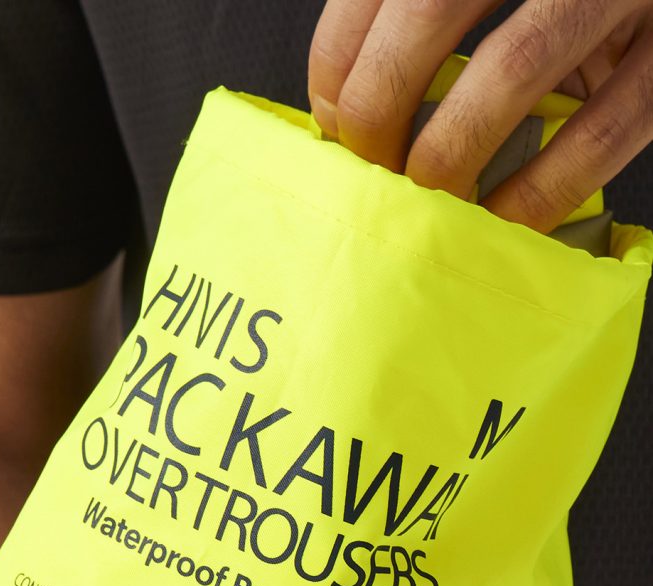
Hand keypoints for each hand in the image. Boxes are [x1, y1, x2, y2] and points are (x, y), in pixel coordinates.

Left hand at [308, 0, 652, 231]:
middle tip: (370, 171)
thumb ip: (432, 22)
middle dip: (378, 109)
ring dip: (448, 152)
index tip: (331, 122)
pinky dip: (536, 191)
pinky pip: (597, 134)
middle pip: (431, 12)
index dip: (338, 59)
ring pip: (513, 66)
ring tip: (426, 200)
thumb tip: (347, 109)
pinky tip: (498, 221)